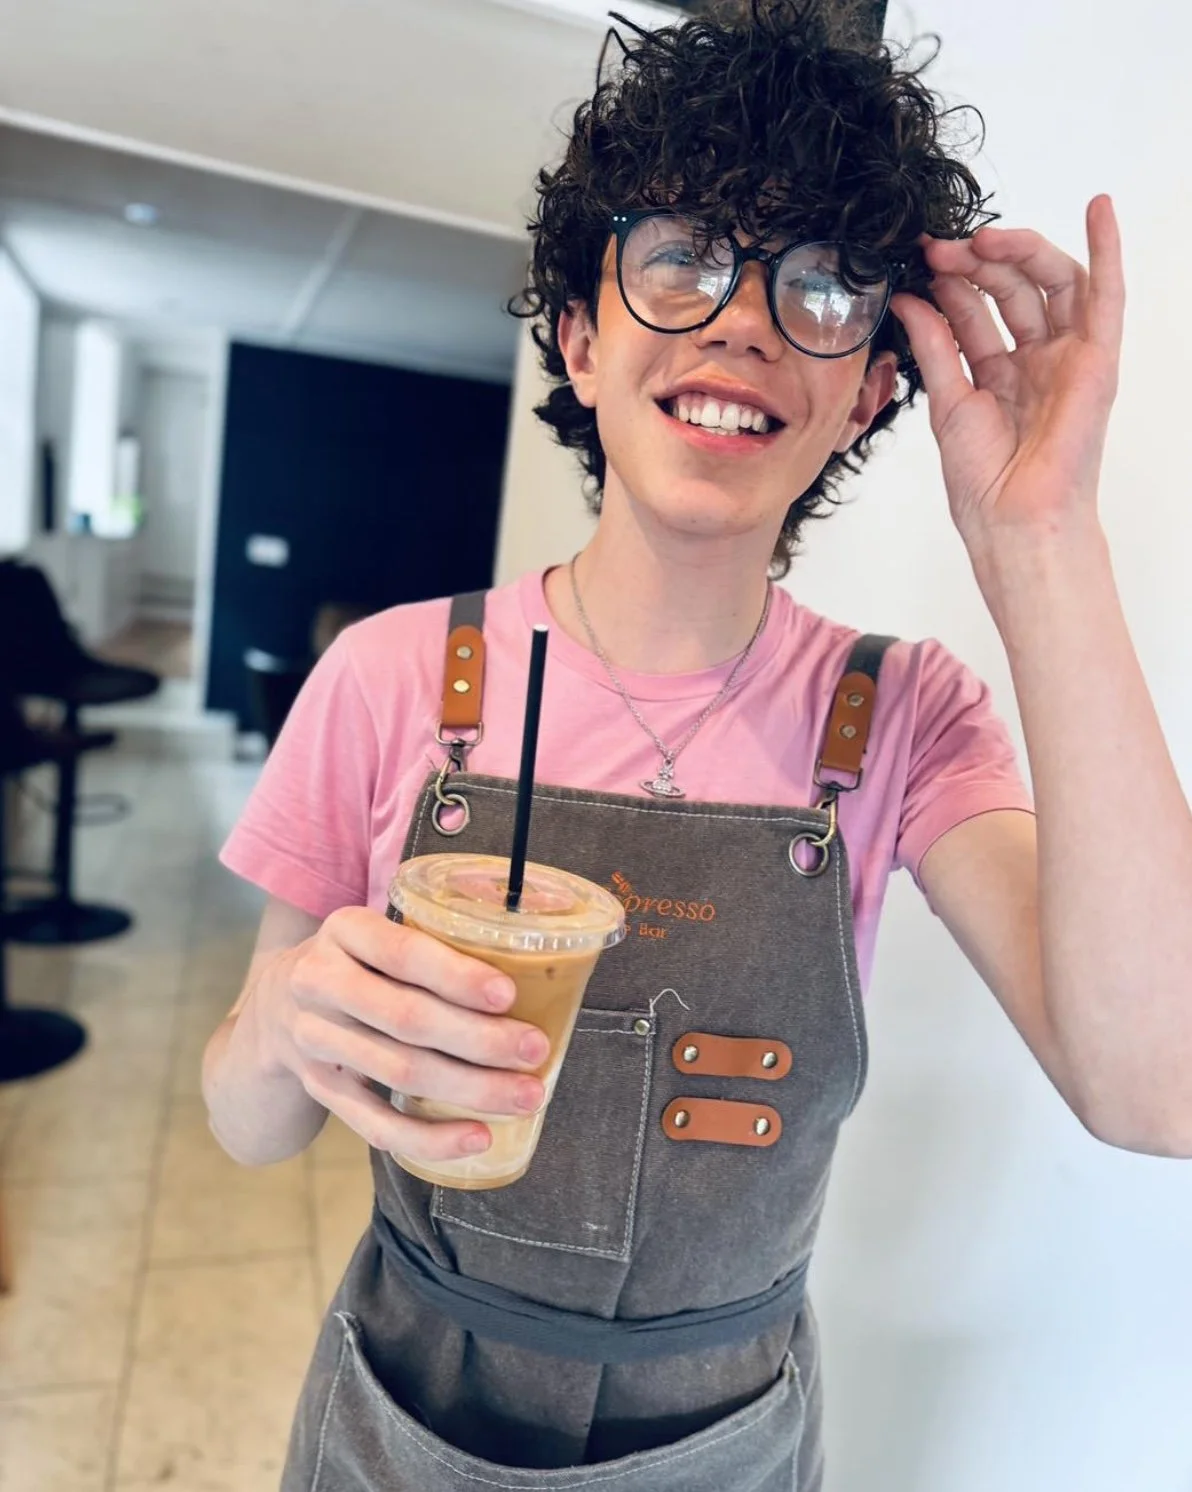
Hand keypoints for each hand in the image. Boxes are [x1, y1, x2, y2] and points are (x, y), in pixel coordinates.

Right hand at [254, 908, 550, 1162]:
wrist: (273, 1007)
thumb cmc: (360, 963)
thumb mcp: (378, 934)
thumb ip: (432, 945)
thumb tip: (539, 971)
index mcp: (343, 930)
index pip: (402, 953)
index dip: (456, 976)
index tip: (509, 995)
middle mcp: (319, 982)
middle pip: (406, 1017)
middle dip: (479, 1038)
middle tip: (535, 1050)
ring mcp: (314, 1040)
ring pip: (398, 1071)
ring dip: (470, 1088)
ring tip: (526, 1096)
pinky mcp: (320, 1089)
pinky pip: (375, 1124)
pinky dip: (429, 1136)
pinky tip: (477, 1138)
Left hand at [890, 195, 1124, 550]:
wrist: (1013, 518)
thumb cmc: (985, 480)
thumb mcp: (946, 401)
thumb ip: (933, 346)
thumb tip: (909, 299)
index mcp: (999, 374)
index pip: (976, 311)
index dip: (950, 282)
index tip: (920, 259)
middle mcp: (1036, 361)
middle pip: (1013, 289)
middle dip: (977, 263)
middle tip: (942, 249)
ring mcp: (1068, 357)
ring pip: (1051, 284)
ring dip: (1019, 253)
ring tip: (983, 239)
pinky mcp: (1097, 359)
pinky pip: (1108, 296)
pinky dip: (1107, 250)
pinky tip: (1100, 209)